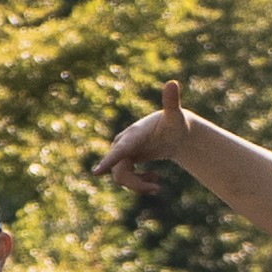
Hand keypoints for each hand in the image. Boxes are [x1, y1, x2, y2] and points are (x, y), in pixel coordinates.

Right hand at [94, 79, 190, 193]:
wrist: (172, 130)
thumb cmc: (174, 122)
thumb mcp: (175, 116)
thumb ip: (172, 102)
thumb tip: (172, 82)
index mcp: (133, 135)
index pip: (120, 150)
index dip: (109, 161)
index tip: (96, 172)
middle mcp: (123, 143)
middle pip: (119, 171)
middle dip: (136, 184)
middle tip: (158, 189)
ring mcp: (122, 152)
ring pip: (121, 178)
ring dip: (139, 186)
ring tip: (158, 186)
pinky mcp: (125, 160)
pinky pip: (125, 179)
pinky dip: (139, 184)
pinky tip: (155, 179)